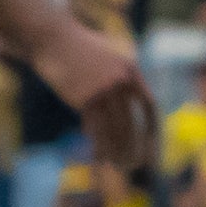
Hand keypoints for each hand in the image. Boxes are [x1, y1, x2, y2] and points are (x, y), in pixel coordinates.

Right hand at [38, 20, 160, 170]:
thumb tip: (129, 96)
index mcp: (131, 70)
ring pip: (115, 129)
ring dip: (118, 151)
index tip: (152, 144)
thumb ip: (121, 75)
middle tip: (137, 164)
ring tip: (121, 166)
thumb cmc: (79, 48)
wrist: (54, 39)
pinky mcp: (84, 98)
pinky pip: (95, 128)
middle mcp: (121, 81)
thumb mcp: (108, 56)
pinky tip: (101, 157)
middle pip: (132, 122)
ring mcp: (103, 90)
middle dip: (135, 146)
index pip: (149, 105)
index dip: (151, 128)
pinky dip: (99, 145)